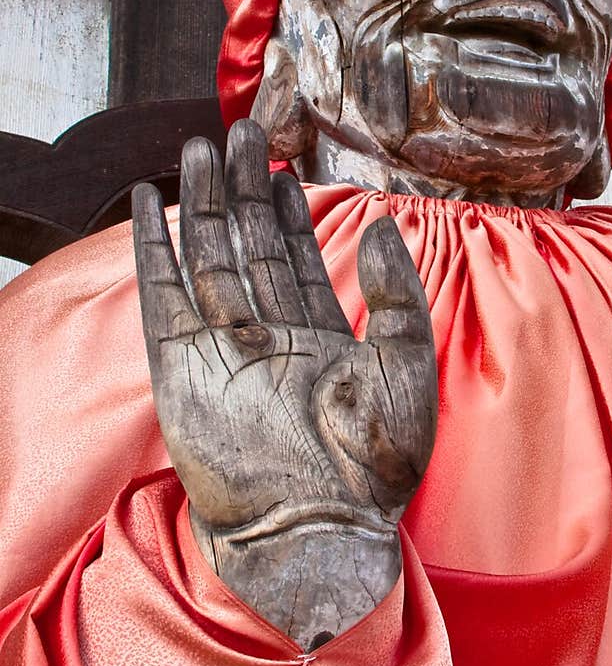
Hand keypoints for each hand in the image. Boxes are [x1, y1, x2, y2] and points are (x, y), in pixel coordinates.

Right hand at [132, 118, 437, 645]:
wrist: (317, 533)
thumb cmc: (374, 467)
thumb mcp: (408, 369)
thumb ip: (397, 297)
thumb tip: (382, 226)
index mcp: (322, 337)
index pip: (297, 256)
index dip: (288, 209)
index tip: (282, 163)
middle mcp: (269, 336)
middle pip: (249, 245)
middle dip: (243, 189)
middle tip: (238, 132)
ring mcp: (222, 351)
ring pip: (207, 258)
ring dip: (202, 205)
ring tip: (197, 151)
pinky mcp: (180, 371)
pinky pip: (162, 299)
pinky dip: (153, 253)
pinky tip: (149, 209)